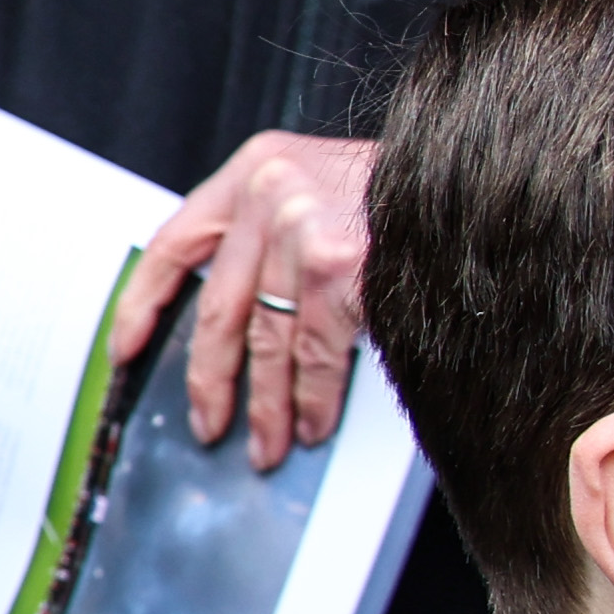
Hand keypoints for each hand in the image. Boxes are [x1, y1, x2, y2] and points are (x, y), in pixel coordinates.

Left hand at [109, 130, 376, 469]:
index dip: (143, 303)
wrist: (488, 173)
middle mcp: (270, 193)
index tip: (125, 348)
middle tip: (208, 423)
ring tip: (266, 443)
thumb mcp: (322, 184)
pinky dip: (313, 399)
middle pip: (218, 310)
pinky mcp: (339, 267)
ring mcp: (302, 229)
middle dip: (210, 381)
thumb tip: (242, 321)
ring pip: (267, 343)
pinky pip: (315, 354)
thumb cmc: (405, 186)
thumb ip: (274, 235)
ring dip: (267, 407)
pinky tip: (311, 423)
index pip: (175, 244)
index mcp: (255, 170)